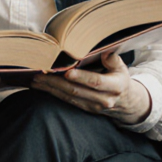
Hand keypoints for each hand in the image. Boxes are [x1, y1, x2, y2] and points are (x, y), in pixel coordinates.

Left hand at [29, 52, 151, 124]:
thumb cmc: (119, 78)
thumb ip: (113, 60)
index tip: (67, 72)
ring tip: (36, 80)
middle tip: (40, 74)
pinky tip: (42, 86)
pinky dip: (53, 93)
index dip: (81, 77)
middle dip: (56, 82)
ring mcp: (93, 106)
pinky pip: (67, 101)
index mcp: (115, 86)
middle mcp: (104, 99)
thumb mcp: (122, 67)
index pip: (96, 82)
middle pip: (76, 91)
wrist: (125, 102)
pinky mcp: (85, 109)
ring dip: (50, 88)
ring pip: (69, 97)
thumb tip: (105, 53)